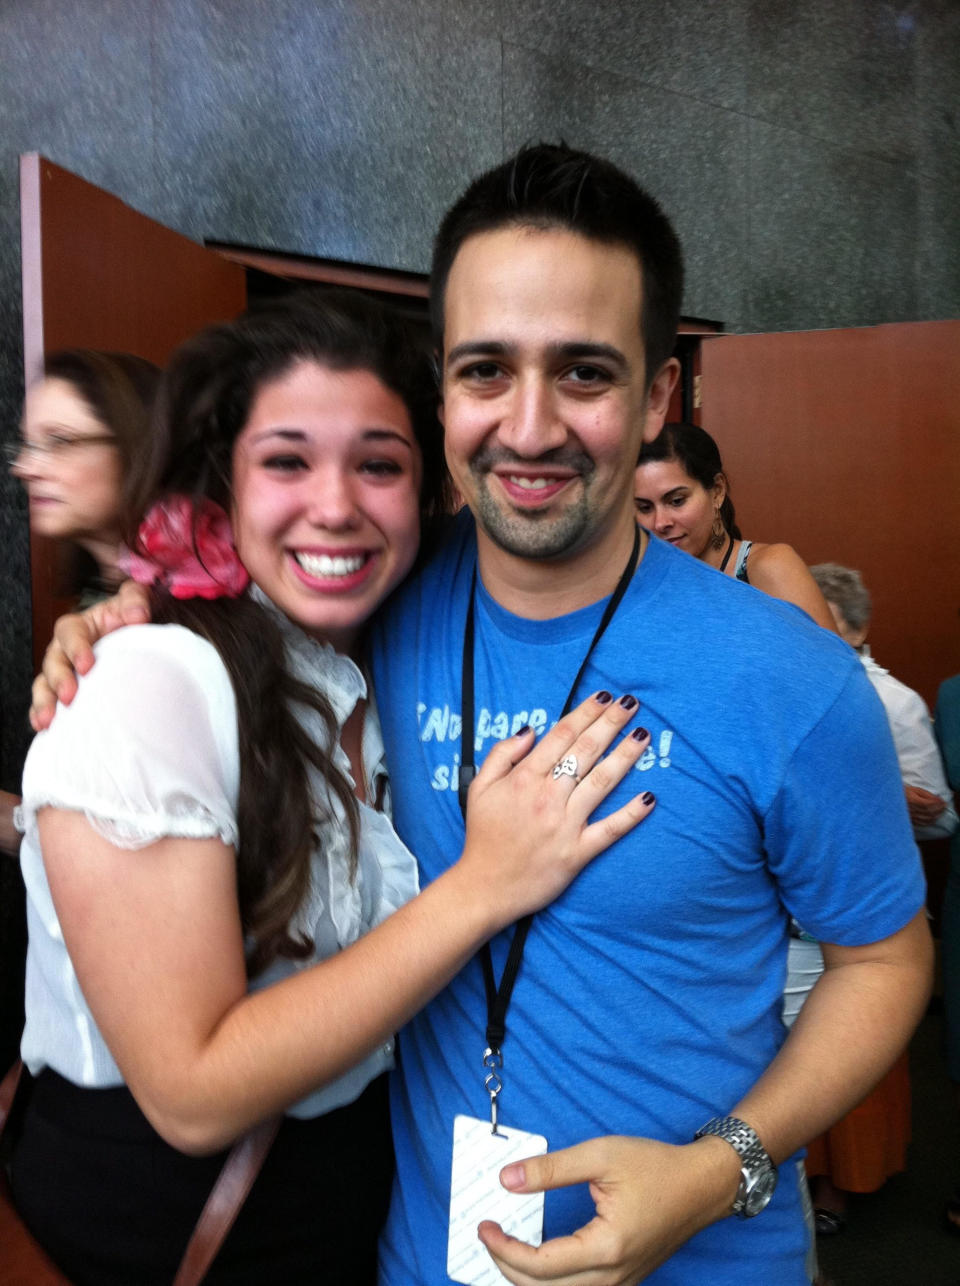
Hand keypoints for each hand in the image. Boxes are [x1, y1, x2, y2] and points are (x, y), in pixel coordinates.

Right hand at [30, 580, 151, 729]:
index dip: (76, 648)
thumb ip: (135, 601)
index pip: (69, 633)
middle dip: (59, 680)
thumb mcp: (134, 604)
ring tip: (50, 720)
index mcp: (79, 627)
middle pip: (53, 662)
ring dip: (45, 702)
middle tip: (69, 696)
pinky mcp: (65, 693)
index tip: (87, 665)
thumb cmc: (132, 621)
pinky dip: (42, 715)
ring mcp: (63, 673)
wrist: (140, 645)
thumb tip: (138, 615)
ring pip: (44, 685)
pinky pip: (47, 704)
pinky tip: (45, 728)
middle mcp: (65, 650)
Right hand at [459, 693, 654, 926]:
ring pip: (601, 782)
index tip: (604, 697)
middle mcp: (547, 797)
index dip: (585, 713)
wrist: (484, 887)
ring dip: (625, 755)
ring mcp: (565, 825)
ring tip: (643, 734)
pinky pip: (610, 830)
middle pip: (586, 751)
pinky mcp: (578, 853)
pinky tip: (650, 797)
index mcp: (524, 779)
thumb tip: (530, 730)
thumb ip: (501, 755)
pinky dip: (631, 814)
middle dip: (610, 723)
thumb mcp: (479, 788)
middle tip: (631, 703)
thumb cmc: (483, 836)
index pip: (562, 735)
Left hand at [479, 1134, 739, 1285]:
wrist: (703, 1185)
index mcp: (606, 1247)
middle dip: (506, 1265)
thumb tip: (506, 1180)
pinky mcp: (624, 1280)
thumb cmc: (656, 1166)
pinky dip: (550, 1280)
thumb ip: (550, 1170)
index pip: (539, 1265)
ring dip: (527, 1278)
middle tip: (488, 1234)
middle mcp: (613, 1277)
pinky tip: (537, 1258)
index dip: (503, 1248)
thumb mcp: (600, 1155)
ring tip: (506, 1245)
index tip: (483, 1225)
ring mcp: (621, 1284)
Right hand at [905, 785, 945, 826]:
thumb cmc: (903, 792)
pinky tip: (933, 818)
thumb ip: (927, 794)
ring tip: (941, 812)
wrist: (891, 798)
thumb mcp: (915, 789)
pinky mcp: (909, 820)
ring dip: (936, 816)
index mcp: (912, 800)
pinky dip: (930, 821)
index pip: (929, 804)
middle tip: (944, 806)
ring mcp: (910, 816)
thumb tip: (938, 799)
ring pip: (927, 819)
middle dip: (939, 810)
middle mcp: (911, 810)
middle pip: (929, 812)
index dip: (938, 804)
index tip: (943, 801)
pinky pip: (922, 823)